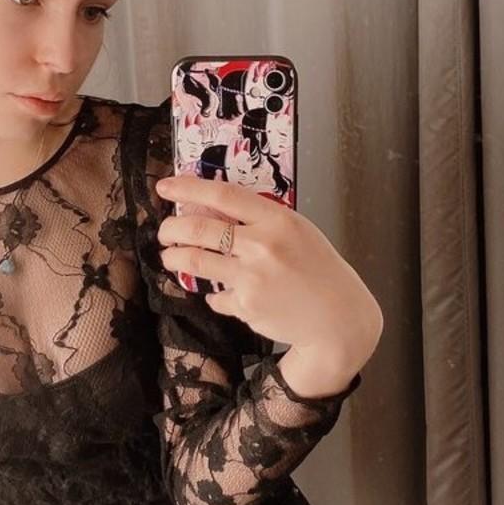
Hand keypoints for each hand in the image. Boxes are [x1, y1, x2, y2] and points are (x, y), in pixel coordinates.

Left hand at [154, 174, 381, 370]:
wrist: (338, 316)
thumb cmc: (317, 269)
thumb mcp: (297, 231)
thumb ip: (260, 220)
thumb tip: (213, 210)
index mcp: (277, 220)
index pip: (223, 195)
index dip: (188, 188)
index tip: (165, 188)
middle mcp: (262, 246)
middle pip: (199, 228)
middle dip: (171, 228)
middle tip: (164, 232)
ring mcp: (252, 278)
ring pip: (195, 261)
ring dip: (175, 257)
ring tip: (171, 256)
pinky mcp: (246, 306)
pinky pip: (215, 296)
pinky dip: (213, 294)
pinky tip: (220, 293)